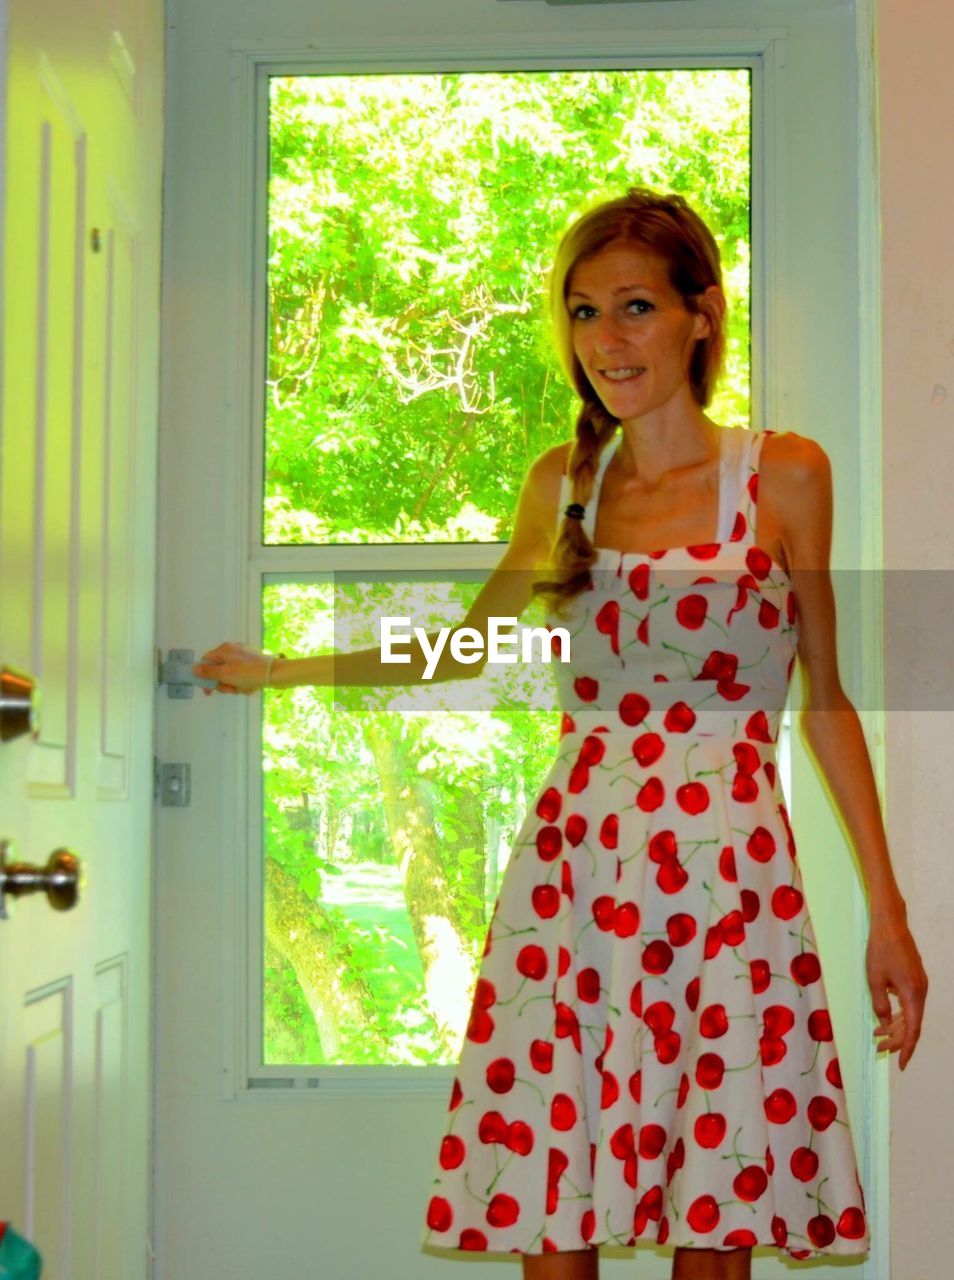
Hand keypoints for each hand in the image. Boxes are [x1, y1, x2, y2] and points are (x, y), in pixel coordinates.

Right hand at [193, 641, 271, 695]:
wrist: (275, 673)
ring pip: (230, 674)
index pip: (206, 661)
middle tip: (232, 688)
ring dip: (234, 685)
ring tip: (243, 688)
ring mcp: (243, 655)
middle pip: (218, 670)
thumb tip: (194, 669)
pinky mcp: (252, 662)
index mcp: (223, 650)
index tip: (208, 689)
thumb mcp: (225, 674)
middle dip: (223, 683)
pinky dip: (243, 683)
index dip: (205, 676)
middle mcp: (232, 650)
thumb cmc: (249, 673)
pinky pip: (241, 675)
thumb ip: (208, 672)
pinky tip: (250, 687)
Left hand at [866, 908, 927, 1070]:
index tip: (900, 1064)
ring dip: (896, 1026)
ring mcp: (920, 984)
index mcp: (913, 994)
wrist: (890, 924)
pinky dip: (899, 1013)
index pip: (913, 1030)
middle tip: (878, 1047)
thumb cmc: (880, 949)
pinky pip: (910, 1003)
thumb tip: (883, 1024)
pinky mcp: (916, 978)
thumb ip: (880, 1004)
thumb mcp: (874, 979)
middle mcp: (921, 991)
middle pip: (912, 1024)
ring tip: (877, 1034)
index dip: (906, 1048)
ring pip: (911, 1014)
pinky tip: (886, 1016)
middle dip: (896, 1039)